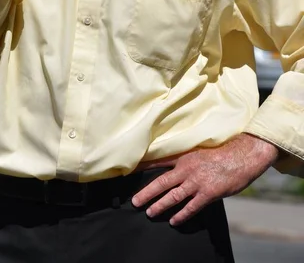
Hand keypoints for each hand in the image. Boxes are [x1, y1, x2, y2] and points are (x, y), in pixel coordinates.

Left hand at [132, 133, 278, 225]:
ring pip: (173, 196)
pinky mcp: (208, 193)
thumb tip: (177, 167)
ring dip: (159, 205)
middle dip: (146, 192)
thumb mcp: (200, 151)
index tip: (130, 171)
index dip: (144, 166)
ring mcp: (197, 181)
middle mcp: (187, 168)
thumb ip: (187, 160)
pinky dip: (181, 215)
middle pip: (161, 182)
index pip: (159, 161)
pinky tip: (174, 221)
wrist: (242, 156)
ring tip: (149, 212)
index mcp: (184, 156)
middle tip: (134, 201)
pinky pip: (191, 207)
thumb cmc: (222, 152)